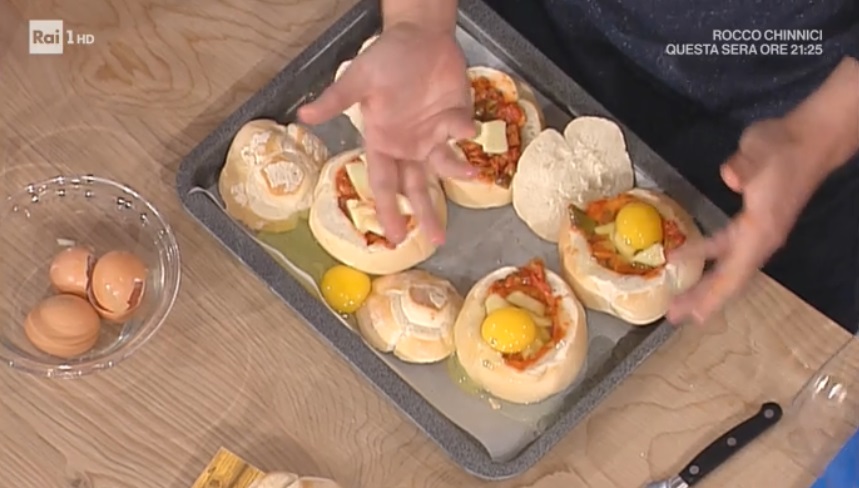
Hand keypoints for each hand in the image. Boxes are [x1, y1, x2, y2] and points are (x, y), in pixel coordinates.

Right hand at [298, 23, 476, 244]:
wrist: (418, 36)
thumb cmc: (385, 58)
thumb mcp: (358, 79)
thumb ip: (335, 100)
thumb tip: (303, 115)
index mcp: (382, 142)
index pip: (383, 184)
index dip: (388, 211)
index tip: (393, 239)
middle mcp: (408, 146)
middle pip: (416, 188)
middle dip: (425, 214)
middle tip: (435, 241)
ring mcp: (433, 135)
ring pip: (444, 167)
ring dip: (456, 171)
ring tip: (470, 173)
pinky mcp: (456, 119)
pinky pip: (462, 133)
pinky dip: (468, 135)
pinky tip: (472, 133)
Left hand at [667, 118, 825, 323]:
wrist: (809, 138)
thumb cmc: (784, 147)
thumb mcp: (761, 152)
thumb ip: (744, 166)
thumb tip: (731, 176)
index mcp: (761, 231)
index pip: (734, 273)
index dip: (712, 295)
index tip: (693, 315)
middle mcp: (761, 238)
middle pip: (730, 279)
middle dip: (704, 298)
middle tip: (675, 315)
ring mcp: (758, 231)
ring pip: (727, 266)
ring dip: (704, 282)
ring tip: (681, 299)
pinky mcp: (753, 220)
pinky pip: (726, 247)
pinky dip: (706, 254)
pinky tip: (686, 256)